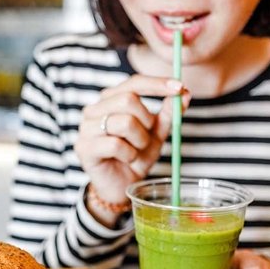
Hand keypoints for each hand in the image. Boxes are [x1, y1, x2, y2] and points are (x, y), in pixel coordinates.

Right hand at [75, 75, 190, 223]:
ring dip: (140, 140)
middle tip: (147, 137)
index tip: (180, 87)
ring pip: (124, 122)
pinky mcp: (84, 148)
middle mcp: (95, 109)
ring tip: (136, 151)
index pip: (134, 83)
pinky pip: (115, 144)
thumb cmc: (135, 156)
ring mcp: (86, 128)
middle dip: (147, 120)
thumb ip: (168, 114)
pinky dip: (129, 154)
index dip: (157, 84)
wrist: (121, 186)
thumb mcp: (156, 134)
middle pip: (128, 99)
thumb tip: (185, 93)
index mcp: (111, 100)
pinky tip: (126, 160)